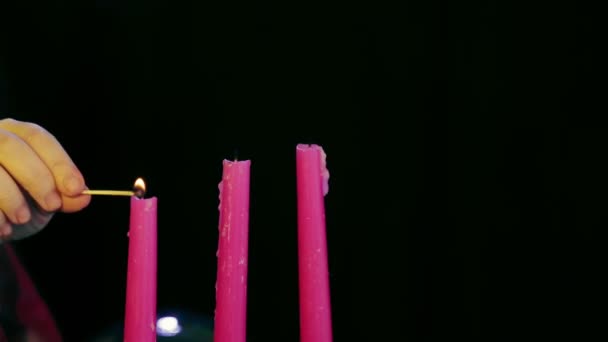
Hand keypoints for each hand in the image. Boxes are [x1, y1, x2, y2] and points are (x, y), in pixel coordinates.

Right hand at [0, 118, 90, 238]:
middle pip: (10, 145)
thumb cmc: (14, 206)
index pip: (37, 138)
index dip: (59, 163)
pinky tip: (2, 229)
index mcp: (14, 134)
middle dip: (36, 177)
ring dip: (10, 196)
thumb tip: (83, 198)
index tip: (76, 189)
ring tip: (22, 219)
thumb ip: (62, 197)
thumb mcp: (42, 202)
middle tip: (52, 205)